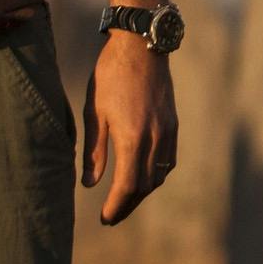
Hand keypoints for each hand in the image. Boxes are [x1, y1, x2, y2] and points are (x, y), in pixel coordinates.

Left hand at [84, 33, 177, 225]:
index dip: (116, 207)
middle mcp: (154, 138)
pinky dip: (156, 174)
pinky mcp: (172, 123)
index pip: (127, 185)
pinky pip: (168, 159)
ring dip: (143, 191)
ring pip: (159, 175)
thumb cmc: (111, 75)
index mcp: (132, 137)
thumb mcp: (94, 112)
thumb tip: (90, 184)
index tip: (105, 218)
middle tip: (112, 216)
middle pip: (145, 185)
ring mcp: (167, 130)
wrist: (141, 45)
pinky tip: (144, 175)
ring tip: (126, 199)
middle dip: (128, 205)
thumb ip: (94, 150)